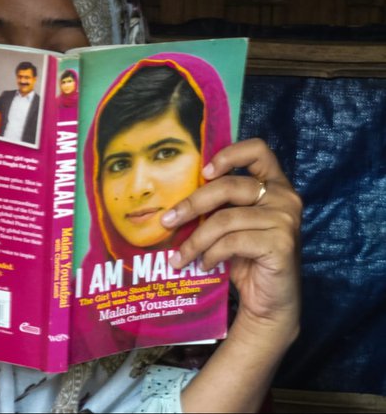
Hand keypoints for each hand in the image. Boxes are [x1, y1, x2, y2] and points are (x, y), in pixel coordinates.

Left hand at [163, 138, 301, 344]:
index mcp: (274, 184)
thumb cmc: (246, 258)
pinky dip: (211, 254)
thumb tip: (174, 200)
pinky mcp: (281, 244)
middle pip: (228, 186)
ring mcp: (285, 220)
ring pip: (225, 219)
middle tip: (167, 221)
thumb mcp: (232, 224)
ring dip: (195, 240)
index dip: (228, 154)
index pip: (257, 150)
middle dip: (191, 204)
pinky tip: (203, 265)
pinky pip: (232, 242)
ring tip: (179, 257)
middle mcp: (285, 196)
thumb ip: (219, 205)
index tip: (203, 172)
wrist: (269, 301)